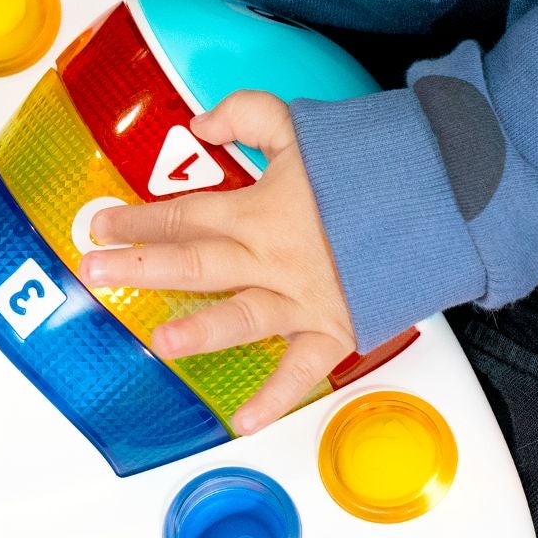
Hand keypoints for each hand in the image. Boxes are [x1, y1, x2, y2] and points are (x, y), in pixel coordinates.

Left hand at [77, 91, 355, 431]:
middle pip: (195, 261)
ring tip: (158, 341)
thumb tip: (201, 123)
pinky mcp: (336, 328)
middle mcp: (273, 258)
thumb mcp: (305, 123)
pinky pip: (300, 369)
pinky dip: (274, 397)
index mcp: (260, 209)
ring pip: (239, 315)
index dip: (139, 218)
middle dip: (140, 265)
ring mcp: (303, 298)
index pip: (186, 214)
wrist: (445, 194)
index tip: (103, 224)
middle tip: (92, 270)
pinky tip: (240, 421)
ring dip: (197, 330)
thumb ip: (248, 116)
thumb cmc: (375, 162)